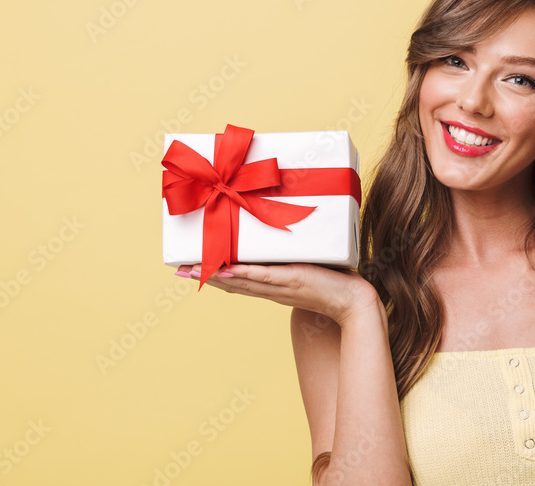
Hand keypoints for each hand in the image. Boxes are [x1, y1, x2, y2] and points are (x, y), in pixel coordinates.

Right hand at [175, 262, 378, 325]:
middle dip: (205, 275)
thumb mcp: (312, 266)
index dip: (216, 276)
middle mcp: (272, 288)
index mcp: (274, 286)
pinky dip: (242, 274)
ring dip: (214, 276)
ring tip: (189, 271)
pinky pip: (261, 276)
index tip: (194, 269)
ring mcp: (279, 285)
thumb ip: (299, 255)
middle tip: (179, 270)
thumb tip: (293, 232)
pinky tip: (224, 273)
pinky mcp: (291, 280)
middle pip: (232, 282)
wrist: (356, 302)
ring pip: (240, 280)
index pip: (239, 280)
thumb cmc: (338, 283)